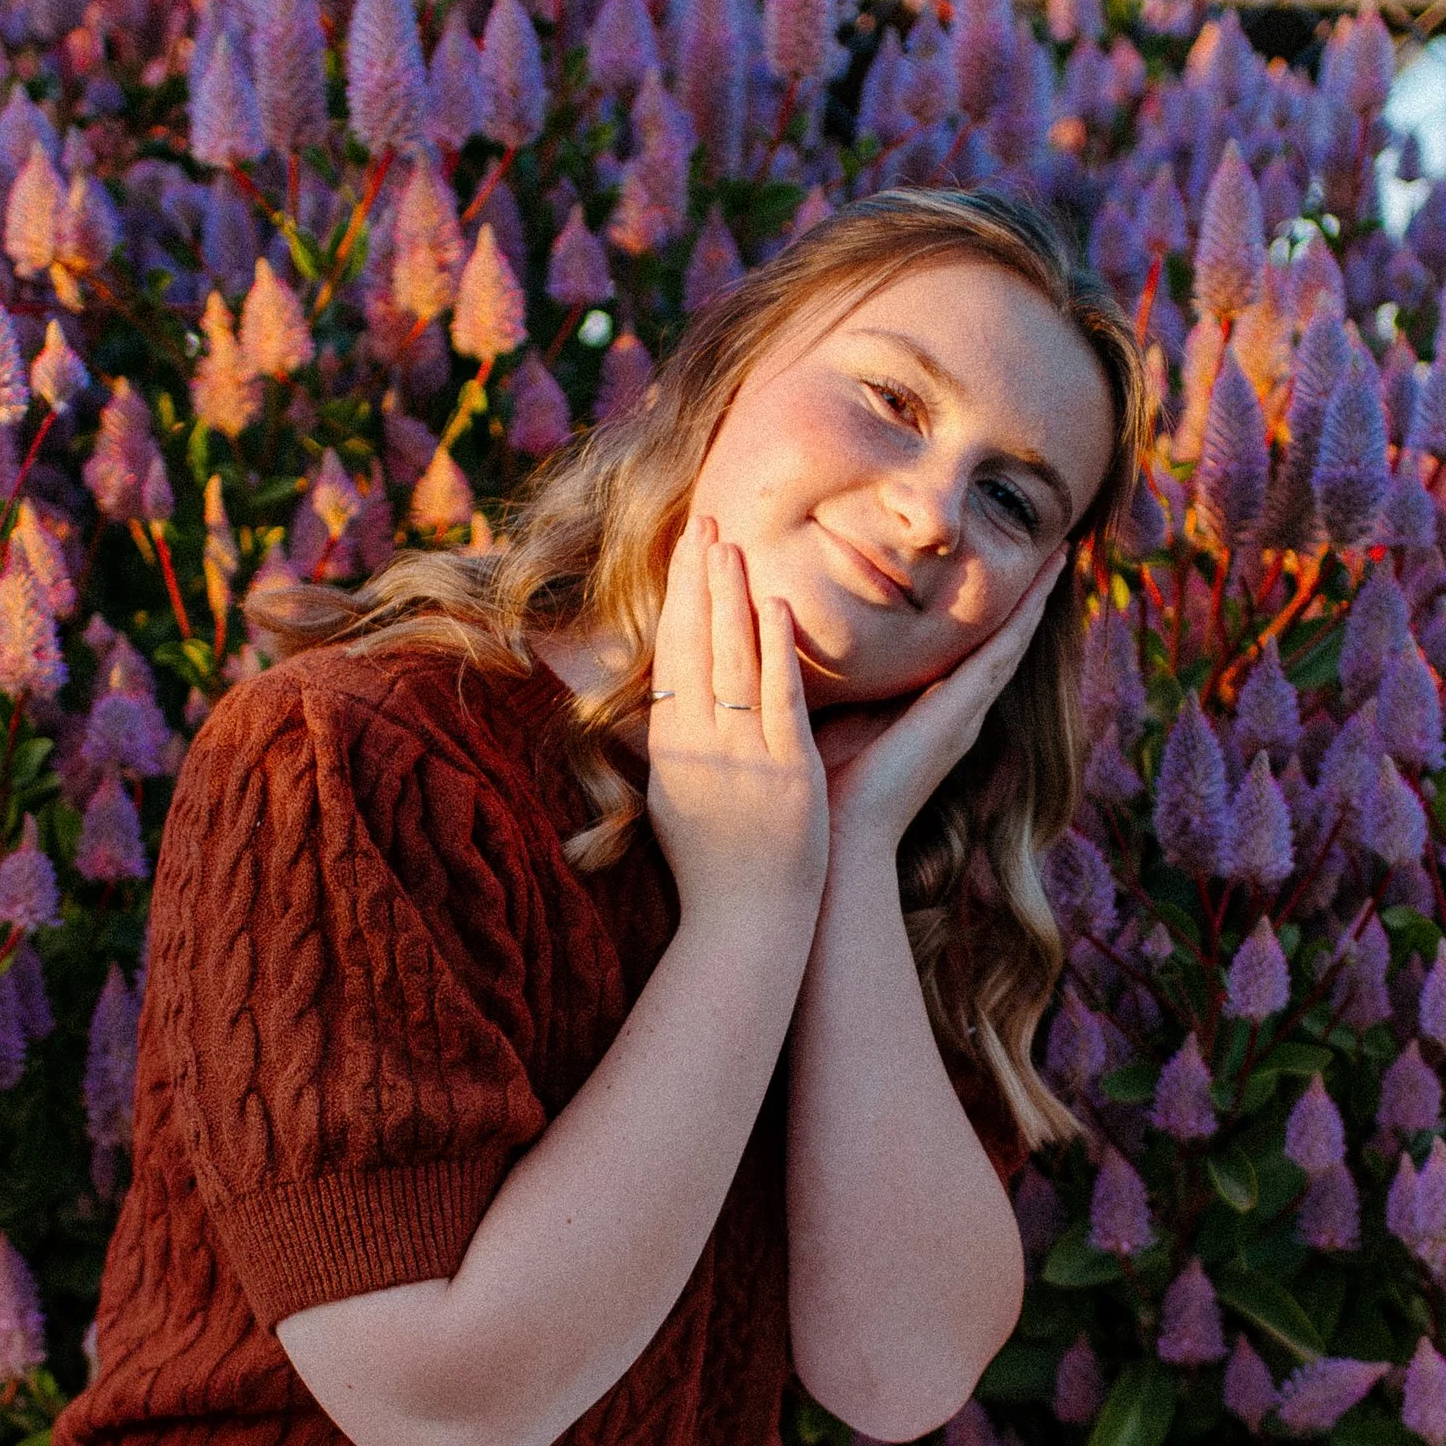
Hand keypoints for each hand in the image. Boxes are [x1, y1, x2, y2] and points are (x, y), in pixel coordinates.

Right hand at [645, 513, 829, 929]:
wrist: (745, 925)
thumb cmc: (712, 868)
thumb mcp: (673, 798)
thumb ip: (670, 744)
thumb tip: (658, 700)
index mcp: (670, 748)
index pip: (669, 655)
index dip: (676, 597)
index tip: (682, 549)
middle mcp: (698, 745)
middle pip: (693, 645)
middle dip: (697, 578)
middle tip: (703, 519)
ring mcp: (742, 757)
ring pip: (732, 661)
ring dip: (729, 598)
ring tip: (729, 542)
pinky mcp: (787, 773)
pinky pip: (779, 699)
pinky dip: (776, 649)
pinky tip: (775, 605)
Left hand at [812, 553, 1067, 857]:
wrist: (840, 834)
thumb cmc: (828, 782)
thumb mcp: (841, 713)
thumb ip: (847, 679)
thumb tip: (817, 632)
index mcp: (935, 709)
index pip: (973, 647)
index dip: (994, 610)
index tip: (1010, 570)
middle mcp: (960, 710)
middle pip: (1005, 641)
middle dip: (1030, 597)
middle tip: (1058, 553)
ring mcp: (966, 713)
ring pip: (1011, 642)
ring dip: (1037, 599)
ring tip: (1061, 558)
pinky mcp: (961, 715)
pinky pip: (1000, 657)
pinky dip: (1022, 621)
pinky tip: (1040, 590)